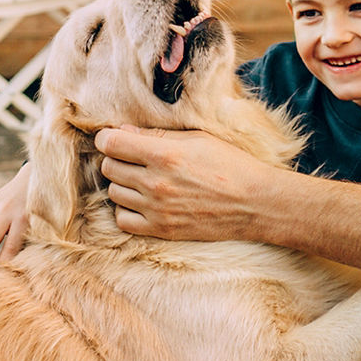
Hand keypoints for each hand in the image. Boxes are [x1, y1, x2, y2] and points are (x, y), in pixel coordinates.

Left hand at [94, 125, 277, 241]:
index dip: (107, 137)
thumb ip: (158, 135)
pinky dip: (126, 209)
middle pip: (108, 167)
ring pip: (114, 192)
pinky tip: (142, 201)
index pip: (111, 144)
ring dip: (122, 183)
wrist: (253, 203)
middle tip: (133, 156)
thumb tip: (122, 131)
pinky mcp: (161, 229)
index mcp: (165, 155)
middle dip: (116, 158)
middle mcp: (155, 183)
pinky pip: (122, 220)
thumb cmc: (230, 164)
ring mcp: (156, 209)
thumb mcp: (198, 139)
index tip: (113, 137)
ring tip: (142, 178)